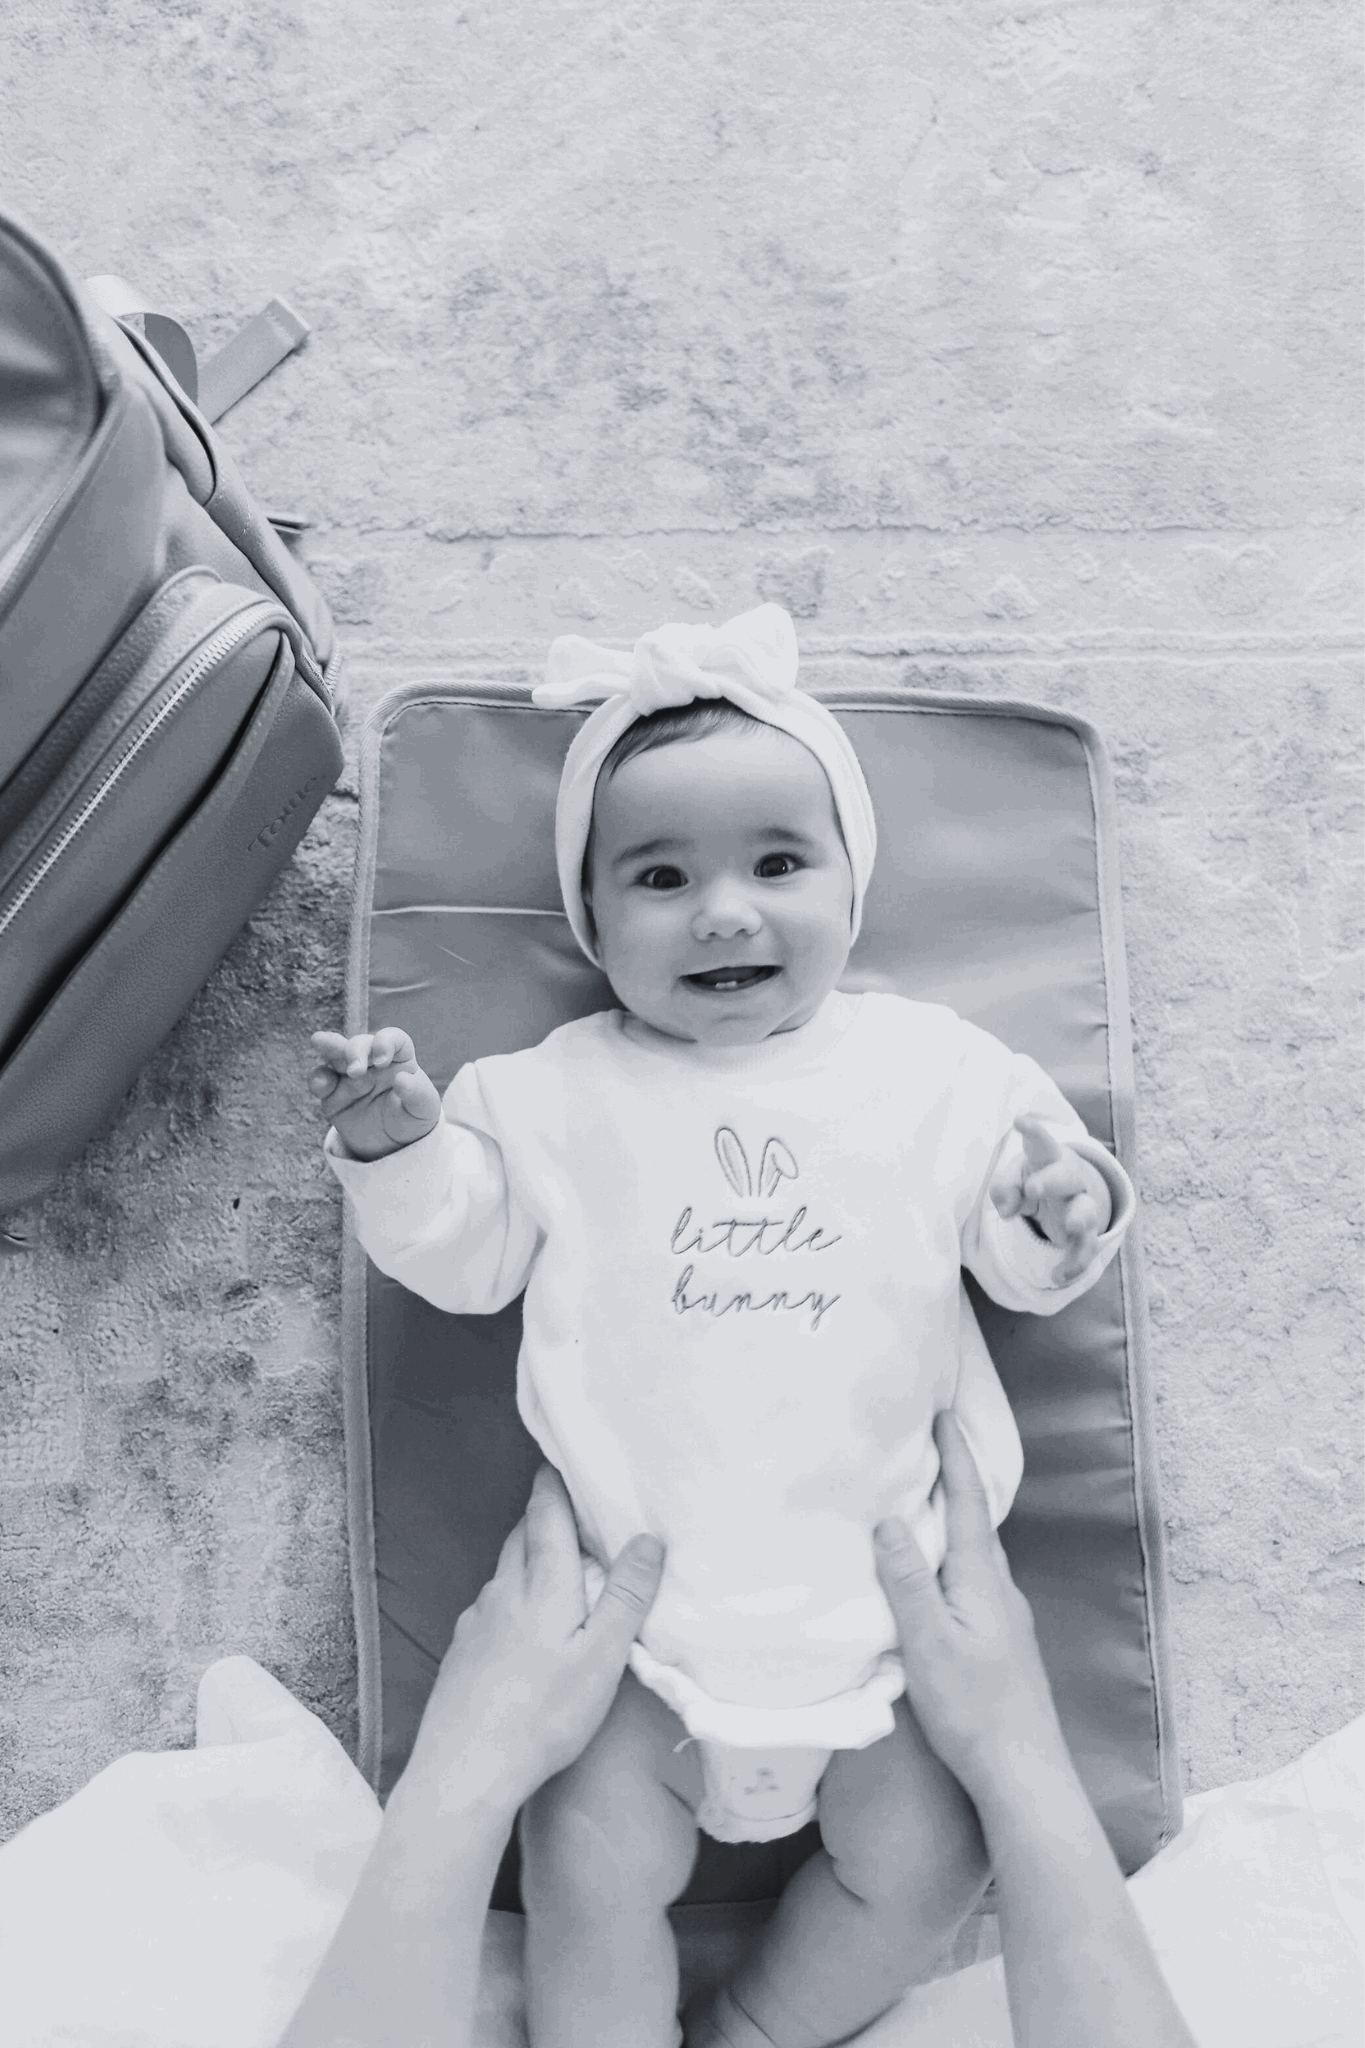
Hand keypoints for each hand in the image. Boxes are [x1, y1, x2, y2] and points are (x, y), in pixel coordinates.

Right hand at [309, 1027, 441, 1161]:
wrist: (391, 1145)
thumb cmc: (411, 1120)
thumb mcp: (423, 1110)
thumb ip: (417, 1094)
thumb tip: (402, 1079)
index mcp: (398, 1059)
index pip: (392, 1038)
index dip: (385, 1042)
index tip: (382, 1061)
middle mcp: (372, 1061)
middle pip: (361, 1043)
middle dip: (355, 1051)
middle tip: (356, 1071)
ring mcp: (349, 1074)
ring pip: (336, 1053)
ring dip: (329, 1046)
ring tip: (319, 1040)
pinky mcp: (332, 1093)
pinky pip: (321, 1080)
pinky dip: (318, 1078)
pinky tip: (320, 1083)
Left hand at [401, 1465, 664, 1818]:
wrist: (463, 1770)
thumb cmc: (544, 1714)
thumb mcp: (602, 1658)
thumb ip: (625, 1597)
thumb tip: (647, 1537)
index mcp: (541, 1583)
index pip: (545, 1513)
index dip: (554, 1483)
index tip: (565, 1459)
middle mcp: (503, 1590)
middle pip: (522, 1536)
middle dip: (545, 1517)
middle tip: (575, 1511)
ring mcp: (475, 1620)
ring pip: (505, 1572)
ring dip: (529, 1559)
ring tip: (558, 1570)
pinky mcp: (461, 1651)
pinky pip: (491, 1608)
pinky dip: (512, 1599)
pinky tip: (523, 1630)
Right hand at [873, 1411, 1065, 1798]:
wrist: (1025, 1773)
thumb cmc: (973, 1708)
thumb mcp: (928, 1643)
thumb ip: (907, 1581)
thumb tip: (889, 1518)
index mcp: (982, 1578)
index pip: (969, 1501)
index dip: (955, 1455)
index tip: (942, 1412)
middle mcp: (1001, 1587)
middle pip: (977, 1520)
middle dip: (955, 1478)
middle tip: (927, 1443)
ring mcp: (1006, 1616)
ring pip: (977, 1552)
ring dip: (955, 1518)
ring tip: (925, 1499)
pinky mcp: (1003, 1642)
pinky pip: (975, 1579)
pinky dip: (955, 1556)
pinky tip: (937, 1572)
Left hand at [990, 1114, 1109, 1283]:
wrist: (1062, 1195)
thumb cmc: (1031, 1179)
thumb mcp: (1013, 1179)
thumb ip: (1004, 1188)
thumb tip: (1007, 1211)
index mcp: (1047, 1159)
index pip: (1041, 1143)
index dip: (1034, 1132)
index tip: (1020, 1121)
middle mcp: (1069, 1180)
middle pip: (1066, 1175)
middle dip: (1052, 1180)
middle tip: (1034, 1187)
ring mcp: (1081, 1206)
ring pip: (1087, 1210)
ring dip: (1080, 1218)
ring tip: (1071, 1226)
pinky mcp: (1084, 1234)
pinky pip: (1084, 1249)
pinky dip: (1074, 1264)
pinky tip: (1058, 1277)